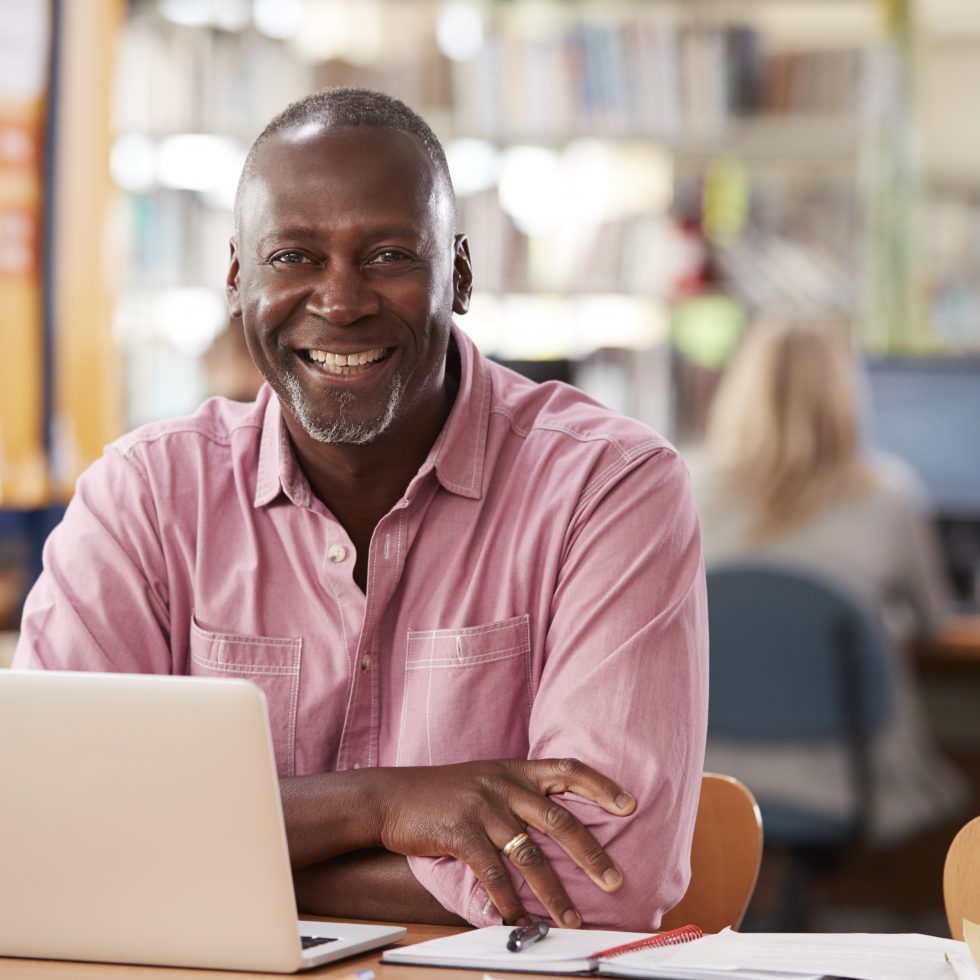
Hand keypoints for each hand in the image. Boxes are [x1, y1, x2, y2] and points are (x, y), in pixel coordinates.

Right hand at [372, 757, 635, 926]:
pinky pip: (493, 873)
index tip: (630, 805)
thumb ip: (518, 793)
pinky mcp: (460, 833)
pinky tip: (518, 920)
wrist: (391, 796)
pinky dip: (509, 901)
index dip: (601, 786)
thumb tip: (557, 822)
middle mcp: (504, 785)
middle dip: (591, 854)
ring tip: (572, 919)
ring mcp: (483, 808)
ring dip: (554, 893)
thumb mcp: (485, 779)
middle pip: (559, 820)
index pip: (568, 769)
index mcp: (515, 770)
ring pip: (530, 854)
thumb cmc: (442, 792)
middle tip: (615, 881)